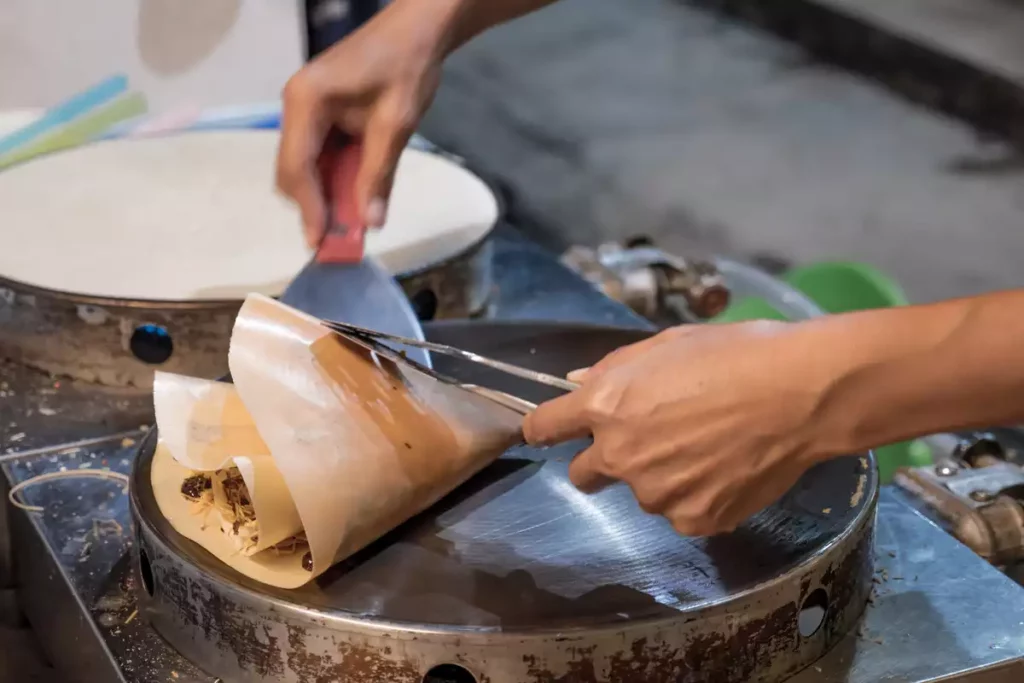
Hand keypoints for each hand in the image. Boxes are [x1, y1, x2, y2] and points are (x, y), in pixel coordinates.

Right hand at [276, 0, 448, 246]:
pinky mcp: (319, 112)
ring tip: (351, 221)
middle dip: (314, 205)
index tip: (321, 241)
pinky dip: (335, 177)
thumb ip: (378, 175)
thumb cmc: (406, 68)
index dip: (308, 207)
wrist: (417, 29)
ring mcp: (305, 109)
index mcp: (306, 101)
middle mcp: (296, 105)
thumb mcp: (395, 125)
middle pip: (292, 170)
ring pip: (305, 166)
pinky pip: (319, 154)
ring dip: (326, 194)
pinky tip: (356, 193)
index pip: (296, 166)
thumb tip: (370, 223)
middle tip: (340, 238)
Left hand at [522, 322, 839, 535]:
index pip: (543, 428)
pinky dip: (697, 496)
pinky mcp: (693, 520)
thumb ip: (614, 368)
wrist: (799, 393)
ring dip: (659, 477)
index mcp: (604, 405)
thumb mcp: (667, 344)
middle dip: (603, 461)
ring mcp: (656, 494)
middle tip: (645, 441)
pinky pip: (682, 511)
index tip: (552, 432)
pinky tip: (728, 470)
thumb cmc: (734, 354)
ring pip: (642, 492)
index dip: (545, 429)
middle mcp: (619, 455)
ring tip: (707, 448)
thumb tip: (577, 382)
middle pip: (583, 475)